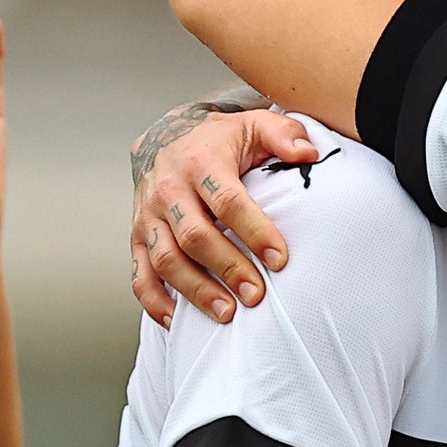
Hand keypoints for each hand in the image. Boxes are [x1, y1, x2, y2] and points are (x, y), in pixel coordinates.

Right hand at [130, 100, 321, 324]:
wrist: (168, 138)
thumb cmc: (221, 140)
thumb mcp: (255, 126)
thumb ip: (284, 136)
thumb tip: (308, 152)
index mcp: (201, 163)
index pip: (229, 202)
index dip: (255, 232)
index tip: (280, 259)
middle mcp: (169, 190)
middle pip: (195, 236)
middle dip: (227, 268)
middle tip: (256, 295)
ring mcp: (149, 215)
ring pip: (166, 258)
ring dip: (195, 290)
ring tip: (226, 313)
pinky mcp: (138, 236)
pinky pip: (139, 272)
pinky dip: (154, 300)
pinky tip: (176, 320)